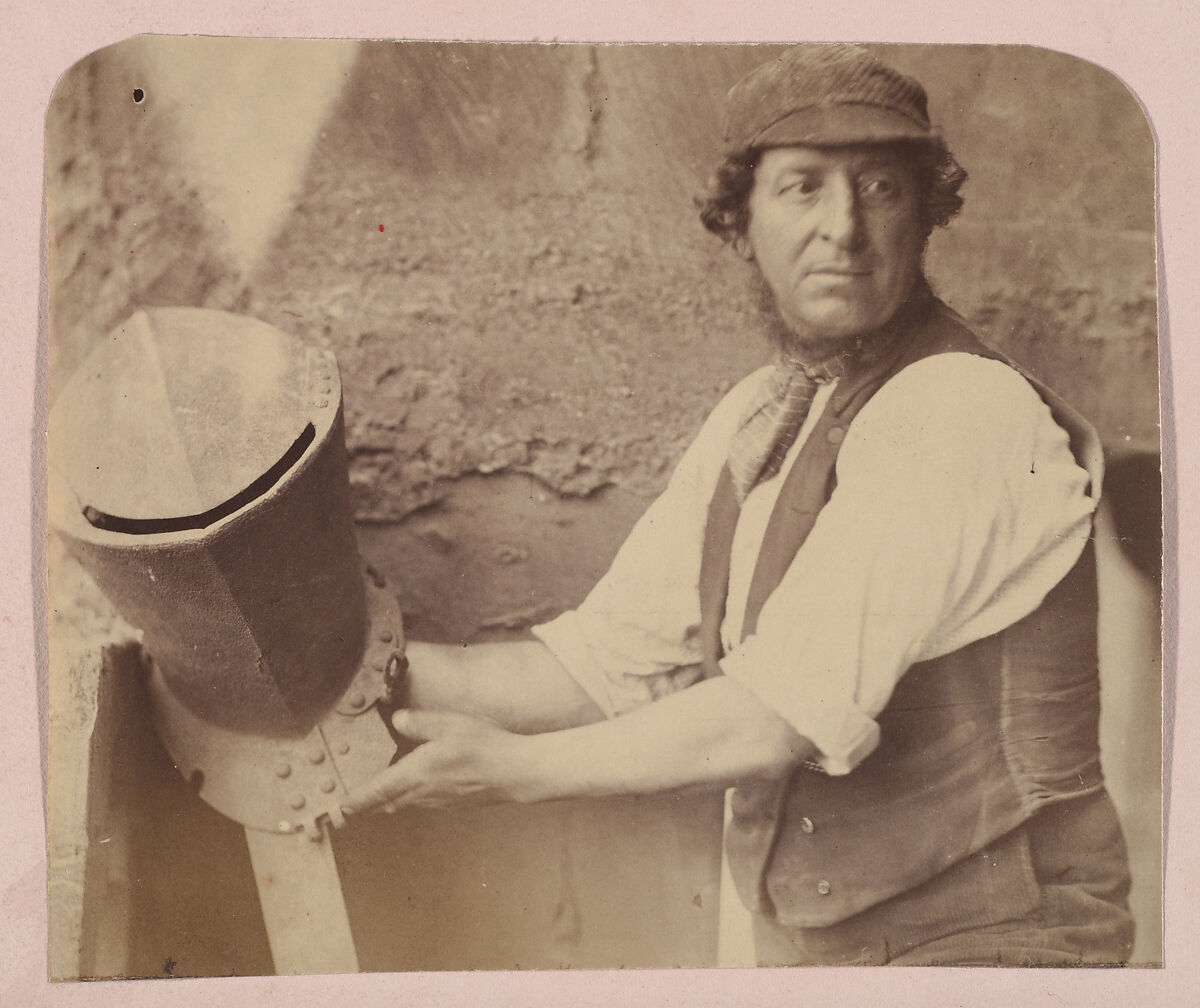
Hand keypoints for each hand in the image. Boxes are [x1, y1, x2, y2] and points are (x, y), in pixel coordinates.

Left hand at [340, 709, 532, 814]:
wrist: (515, 773)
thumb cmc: (484, 746)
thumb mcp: (449, 724)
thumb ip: (419, 723)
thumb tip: (397, 719)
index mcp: (417, 773)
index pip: (377, 790)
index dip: (356, 799)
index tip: (340, 806)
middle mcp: (423, 793)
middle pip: (387, 802)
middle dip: (369, 802)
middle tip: (353, 801)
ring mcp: (438, 802)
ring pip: (405, 803)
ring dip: (391, 799)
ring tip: (382, 790)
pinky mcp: (452, 804)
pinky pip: (422, 803)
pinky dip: (412, 797)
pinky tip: (419, 783)